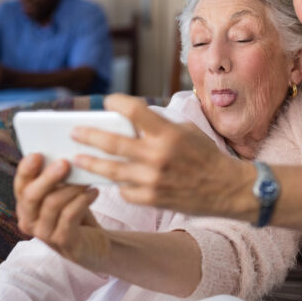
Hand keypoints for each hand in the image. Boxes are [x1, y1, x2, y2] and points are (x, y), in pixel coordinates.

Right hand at [14, 153, 108, 269]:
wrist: (93, 244)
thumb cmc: (76, 212)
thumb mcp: (64, 193)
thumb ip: (59, 178)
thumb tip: (65, 153)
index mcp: (25, 205)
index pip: (20, 185)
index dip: (26, 170)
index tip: (37, 154)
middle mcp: (29, 220)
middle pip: (32, 196)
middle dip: (48, 177)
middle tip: (65, 162)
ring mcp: (44, 233)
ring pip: (53, 204)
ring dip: (72, 188)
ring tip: (87, 179)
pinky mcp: (63, 241)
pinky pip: (70, 216)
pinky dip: (83, 200)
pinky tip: (94, 192)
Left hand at [71, 93, 253, 217]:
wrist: (227, 188)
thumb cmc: (206, 156)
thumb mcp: (187, 131)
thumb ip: (160, 126)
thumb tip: (133, 122)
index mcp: (168, 134)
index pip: (134, 111)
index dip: (116, 103)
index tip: (108, 102)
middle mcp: (158, 155)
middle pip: (112, 142)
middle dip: (88, 136)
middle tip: (74, 132)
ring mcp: (152, 179)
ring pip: (111, 170)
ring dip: (91, 163)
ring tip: (78, 158)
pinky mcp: (152, 199)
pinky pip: (125, 190)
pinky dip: (119, 184)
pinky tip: (112, 179)